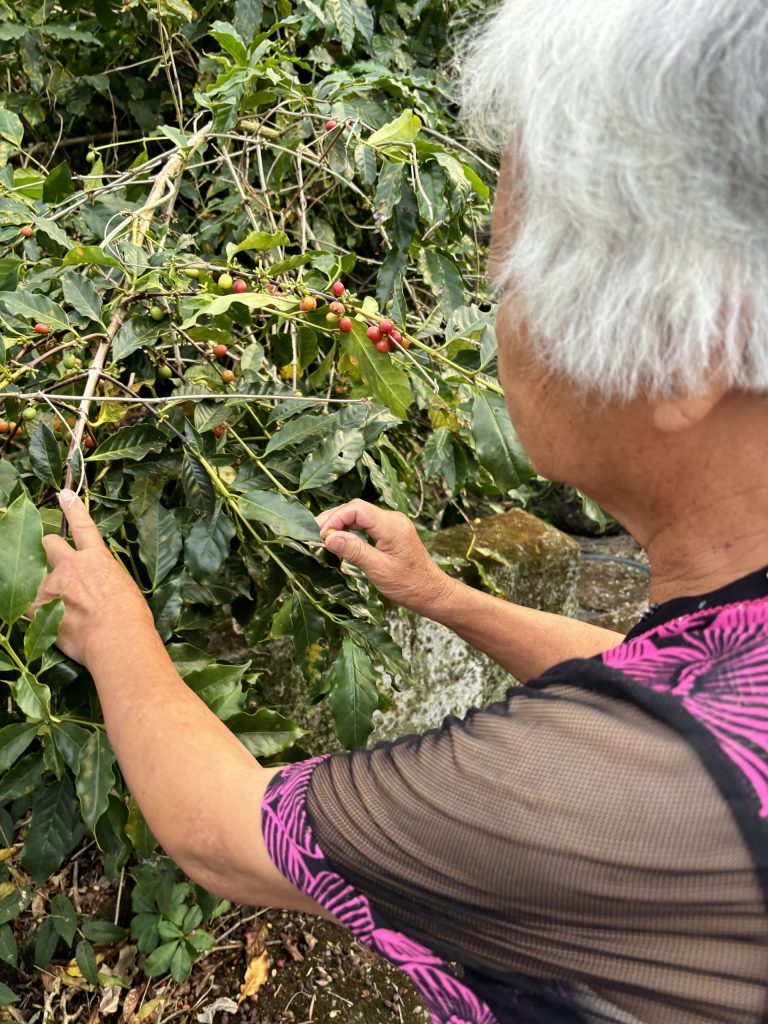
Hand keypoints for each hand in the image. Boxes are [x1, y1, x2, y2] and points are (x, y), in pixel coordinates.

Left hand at [29, 489, 155, 665]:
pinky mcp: (39, 608)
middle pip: (49, 544)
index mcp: (97, 560)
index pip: (83, 527)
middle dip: (48, 549)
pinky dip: (30, 611)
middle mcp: (72, 566)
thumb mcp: (126, 590)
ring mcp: (53, 585)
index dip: (73, 509)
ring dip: (42, 588)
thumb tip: (101, 587)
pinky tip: (44, 621)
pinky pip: (24, 604)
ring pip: (34, 576)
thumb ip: (106, 580)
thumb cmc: (131, 618)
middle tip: (54, 564)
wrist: (117, 638)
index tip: (64, 494)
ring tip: (60, 611)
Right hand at [316, 498, 456, 617]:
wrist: (431, 592)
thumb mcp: (378, 569)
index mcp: (391, 525)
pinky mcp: (391, 532)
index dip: (335, 518)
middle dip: (334, 519)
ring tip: (324, 538)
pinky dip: (351, 529)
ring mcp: (393, 524)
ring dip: (341, 524)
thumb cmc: (409, 584)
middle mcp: (393, 519)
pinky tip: (341, 540)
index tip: (321, 535)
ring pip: (360, 515)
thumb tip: (329, 537)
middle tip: (315, 535)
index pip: (357, 509)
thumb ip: (354, 551)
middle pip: (356, 509)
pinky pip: (366, 524)